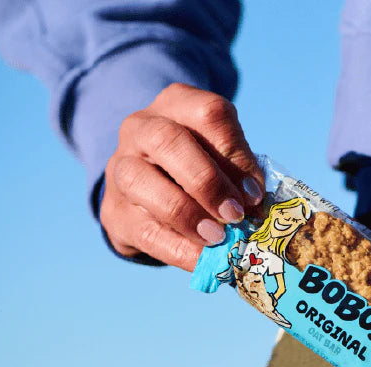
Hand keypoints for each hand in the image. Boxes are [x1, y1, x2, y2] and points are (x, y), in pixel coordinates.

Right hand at [100, 83, 263, 270]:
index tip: (255, 192)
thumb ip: (236, 170)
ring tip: (218, 237)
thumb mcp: (219, 154)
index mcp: (176, 104)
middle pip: (169, 142)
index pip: (209, 114)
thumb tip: (255, 204)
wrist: (148, 188)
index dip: (236, 155)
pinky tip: (203, 258)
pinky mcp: (114, 211)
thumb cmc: (196, 165)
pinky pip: (144, 230)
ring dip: (188, 214)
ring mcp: (120, 167)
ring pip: (143, 182)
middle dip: (207, 182)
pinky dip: (179, 248)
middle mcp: (141, 128)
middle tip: (235, 214)